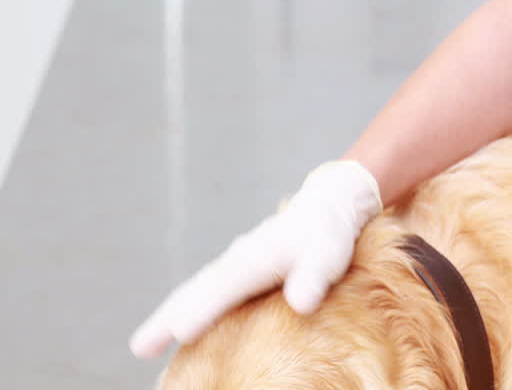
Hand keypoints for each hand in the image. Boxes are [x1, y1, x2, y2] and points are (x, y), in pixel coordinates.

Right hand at [129, 160, 382, 358]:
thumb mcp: (328, 255)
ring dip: (169, 316)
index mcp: (255, 258)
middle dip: (167, 318)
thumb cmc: (327, 235)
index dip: (203, 309)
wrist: (325, 208)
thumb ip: (314, 277)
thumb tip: (302, 302)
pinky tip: (176, 330)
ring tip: (145, 346)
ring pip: (194, 292)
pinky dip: (185, 309)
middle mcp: (236, 262)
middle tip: (139, 348)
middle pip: (195, 291)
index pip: (225, 287)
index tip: (180, 331)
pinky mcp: (236, 274)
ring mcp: (232, 266)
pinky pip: (205, 294)